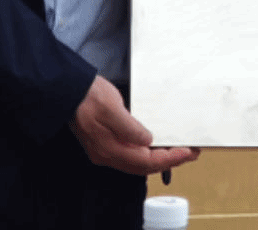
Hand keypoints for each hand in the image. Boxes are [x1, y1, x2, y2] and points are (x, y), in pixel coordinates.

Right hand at [69, 75, 199, 175]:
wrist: (69, 91)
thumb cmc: (88, 96)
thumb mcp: (112, 108)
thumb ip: (130, 128)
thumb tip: (148, 141)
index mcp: (109, 149)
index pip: (146, 162)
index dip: (169, 159)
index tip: (186, 152)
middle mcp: (107, 155)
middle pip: (143, 167)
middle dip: (168, 161)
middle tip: (188, 153)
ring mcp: (106, 150)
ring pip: (137, 163)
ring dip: (158, 159)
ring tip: (177, 150)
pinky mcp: (106, 142)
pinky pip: (131, 154)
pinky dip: (146, 153)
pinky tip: (155, 145)